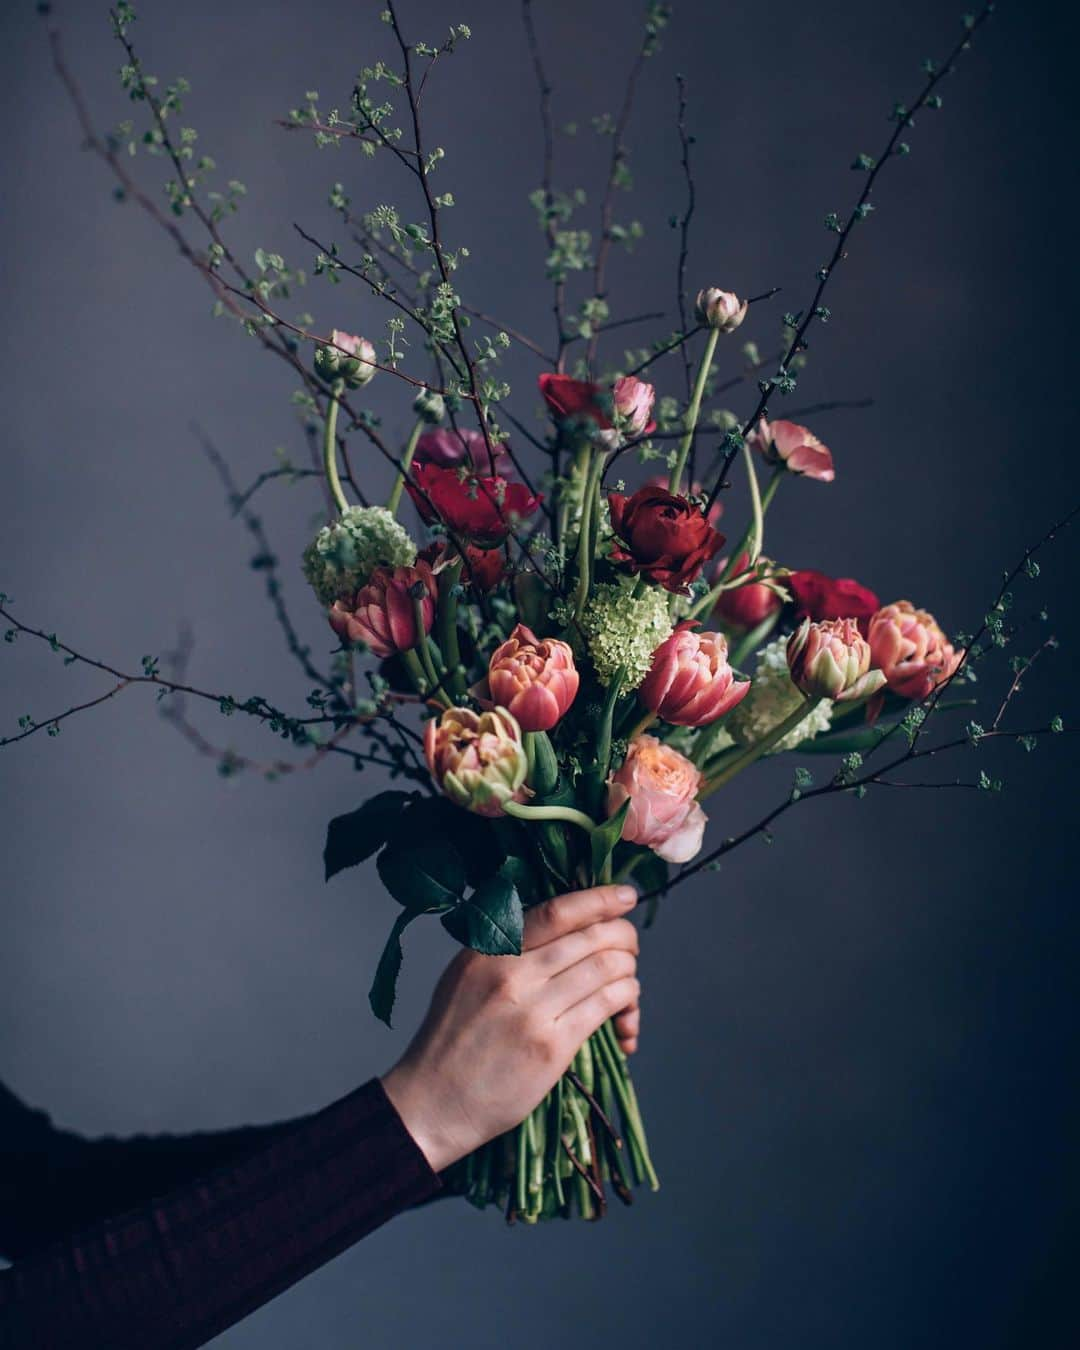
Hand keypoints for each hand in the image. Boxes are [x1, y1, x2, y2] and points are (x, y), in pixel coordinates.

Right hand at [380, 884, 640, 1172]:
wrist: (434, 1102)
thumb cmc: (452, 1040)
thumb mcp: (465, 975)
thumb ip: (506, 947)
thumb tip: (564, 925)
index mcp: (489, 951)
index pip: (557, 911)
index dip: (599, 899)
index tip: (625, 896)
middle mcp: (511, 974)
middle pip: (591, 937)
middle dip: (624, 938)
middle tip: (630, 948)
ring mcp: (533, 1010)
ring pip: (607, 968)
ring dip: (629, 971)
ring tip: (627, 982)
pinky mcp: (552, 1047)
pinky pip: (606, 1006)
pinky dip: (627, 1002)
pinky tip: (625, 1013)